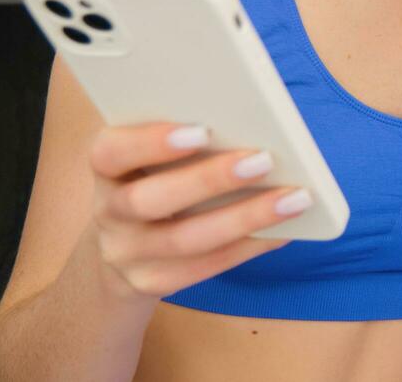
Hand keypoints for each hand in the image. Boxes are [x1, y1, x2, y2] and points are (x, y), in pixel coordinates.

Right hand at [85, 121, 307, 300]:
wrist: (124, 240)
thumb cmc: (158, 175)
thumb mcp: (154, 153)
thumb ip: (188, 134)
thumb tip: (256, 118)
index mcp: (106, 167)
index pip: (111, 152)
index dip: (151, 142)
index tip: (202, 130)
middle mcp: (108, 212)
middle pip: (149, 201)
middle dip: (210, 180)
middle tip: (264, 160)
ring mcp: (125, 253)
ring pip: (184, 240)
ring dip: (245, 218)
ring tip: (295, 198)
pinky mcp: (150, 282)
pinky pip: (203, 268)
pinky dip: (248, 247)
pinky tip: (283, 231)